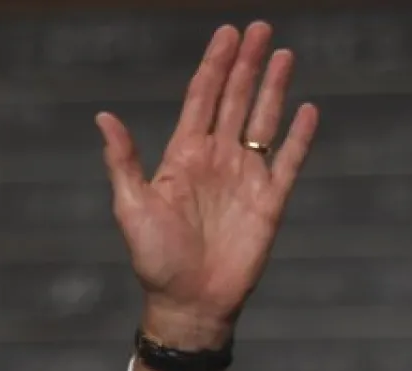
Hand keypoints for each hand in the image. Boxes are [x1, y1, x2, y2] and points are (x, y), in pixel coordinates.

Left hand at [97, 21, 318, 349]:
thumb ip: (123, 161)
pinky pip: (289, 162)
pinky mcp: (269, 202)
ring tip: (284, 54)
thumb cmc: (153, 259)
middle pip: (235, 100)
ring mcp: (244, 179)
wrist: (187, 301)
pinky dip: (300, 137)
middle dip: (247, 64)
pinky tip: (308, 110)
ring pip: (262, 122)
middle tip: (261, 28)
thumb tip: (103, 117)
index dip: (214, 66)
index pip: (201, 100)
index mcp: (182, 158)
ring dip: (273, 89)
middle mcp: (215, 161)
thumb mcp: (131, 207)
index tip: (227, 33)